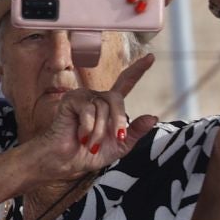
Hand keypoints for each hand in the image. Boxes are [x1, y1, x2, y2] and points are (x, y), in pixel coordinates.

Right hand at [22, 53, 160, 179]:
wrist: (66, 162)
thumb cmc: (89, 154)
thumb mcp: (119, 146)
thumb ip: (135, 132)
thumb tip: (153, 117)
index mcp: (109, 107)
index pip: (125, 83)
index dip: (137, 71)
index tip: (150, 57)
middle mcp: (97, 98)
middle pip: (116, 98)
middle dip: (119, 120)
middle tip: (117, 138)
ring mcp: (83, 98)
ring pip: (103, 108)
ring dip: (99, 131)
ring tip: (91, 144)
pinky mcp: (71, 101)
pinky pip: (88, 110)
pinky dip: (88, 128)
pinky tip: (81, 136)